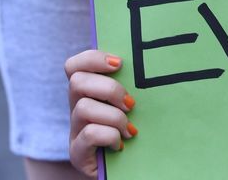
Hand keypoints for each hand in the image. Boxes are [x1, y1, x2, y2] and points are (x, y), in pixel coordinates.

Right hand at [66, 50, 136, 177]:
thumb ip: (133, 86)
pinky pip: (89, 134)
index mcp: (89, 92)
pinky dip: (110, 136)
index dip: (93, 59)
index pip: (74, 66)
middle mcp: (76, 108)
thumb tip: (153, 66)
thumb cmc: (137, 131)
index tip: (119, 63)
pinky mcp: (77, 152)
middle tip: (131, 104)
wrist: (131, 168)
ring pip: (83, 108)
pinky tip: (120, 144)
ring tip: (130, 130)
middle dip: (109, 89)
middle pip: (77, 82)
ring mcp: (74, 131)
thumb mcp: (134, 105)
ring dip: (114, 117)